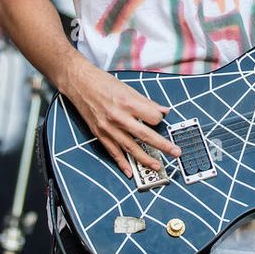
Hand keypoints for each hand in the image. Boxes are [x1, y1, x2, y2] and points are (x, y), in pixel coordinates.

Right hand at [66, 64, 181, 178]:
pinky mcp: (100, 134)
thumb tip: (164, 110)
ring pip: (131, 148)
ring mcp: (109, 128)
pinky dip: (122, 163)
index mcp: (127, 102)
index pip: (152, 117)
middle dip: (162, 145)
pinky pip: (113, 152)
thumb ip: (147, 102)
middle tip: (175, 152)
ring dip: (145, 159)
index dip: (159, 118)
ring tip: (157, 166)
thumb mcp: (128, 88)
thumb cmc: (102, 82)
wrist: (79, 83)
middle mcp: (118, 117)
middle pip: (145, 135)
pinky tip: (130, 171)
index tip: (159, 118)